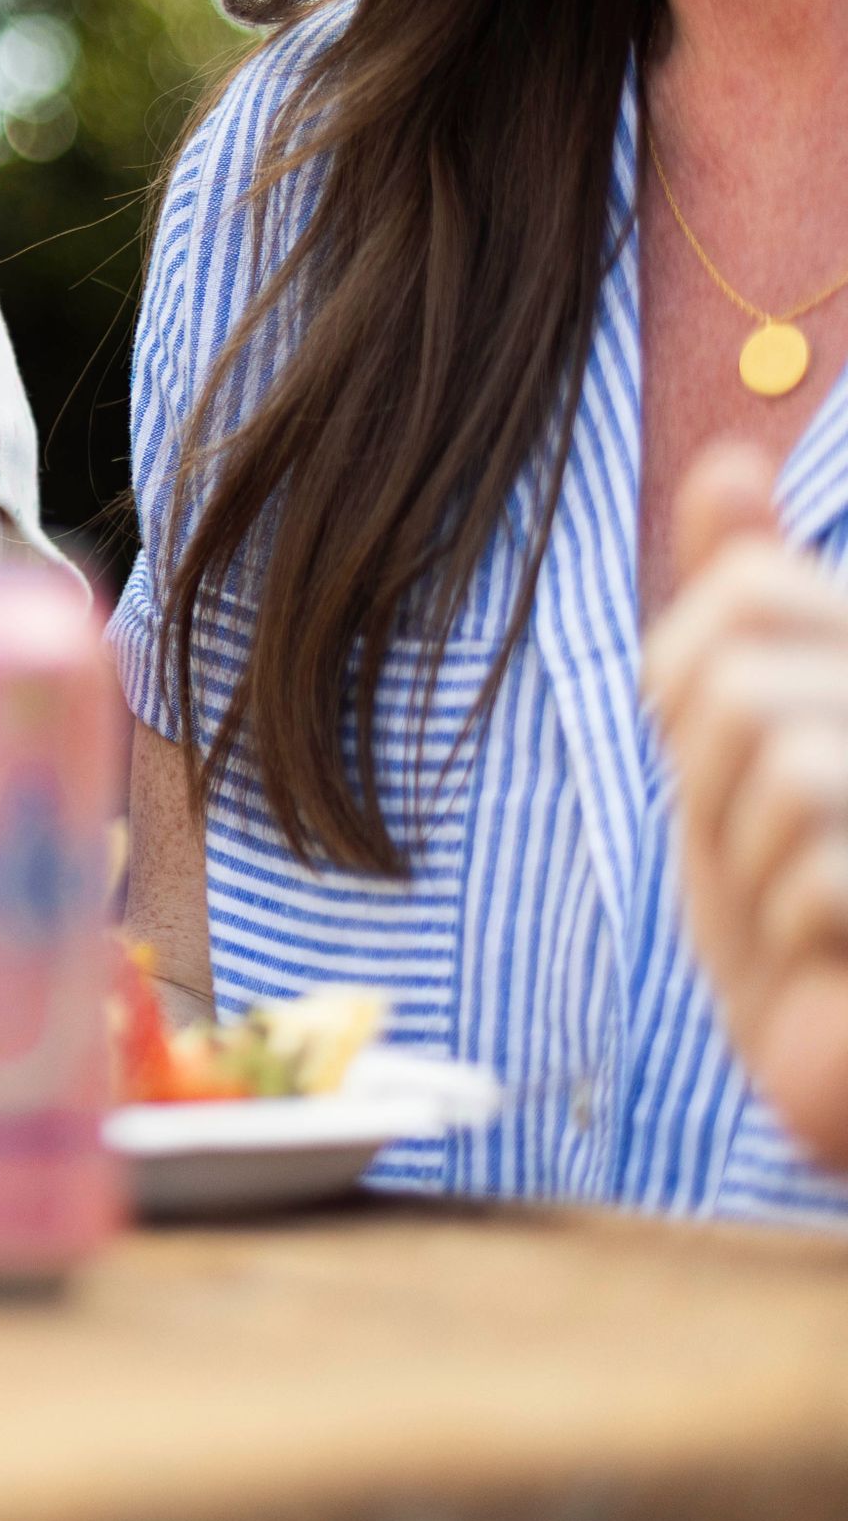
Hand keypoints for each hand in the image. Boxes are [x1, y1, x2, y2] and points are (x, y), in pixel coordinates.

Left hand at [643, 440, 847, 1170]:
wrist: (841, 1058)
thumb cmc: (792, 897)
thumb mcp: (744, 735)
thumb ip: (749, 596)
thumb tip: (727, 463)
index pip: (743, 590)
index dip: (688, 682)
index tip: (725, 757)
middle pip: (738, 677)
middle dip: (710, 775)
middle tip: (762, 841)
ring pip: (780, 764)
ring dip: (752, 857)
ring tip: (801, 899)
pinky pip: (819, 869)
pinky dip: (796, 923)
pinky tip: (837, 946)